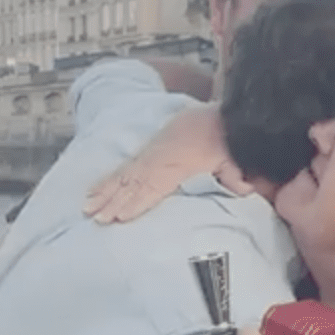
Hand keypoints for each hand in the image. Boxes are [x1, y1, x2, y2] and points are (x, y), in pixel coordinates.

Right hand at [83, 105, 248, 222]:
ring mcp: (151, 152)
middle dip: (114, 201)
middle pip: (133, 182)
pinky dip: (108, 180)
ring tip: (88, 209)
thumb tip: (246, 189)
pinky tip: (94, 191)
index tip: (122, 216)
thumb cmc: (227, 139)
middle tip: (98, 218)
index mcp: (179, 160)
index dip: (138, 201)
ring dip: (105, 193)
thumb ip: (237, 176)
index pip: (155, 184)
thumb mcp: (235, 157)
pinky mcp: (148, 151)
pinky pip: (125, 167)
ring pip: (124, 175)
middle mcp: (160, 156)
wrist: (219, 115)